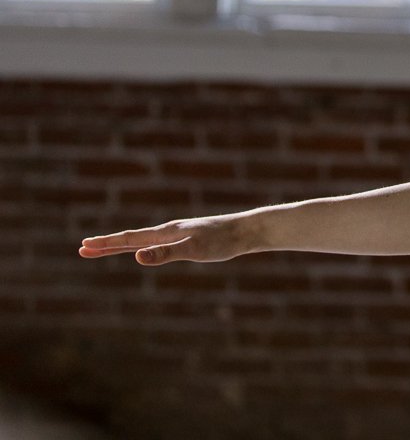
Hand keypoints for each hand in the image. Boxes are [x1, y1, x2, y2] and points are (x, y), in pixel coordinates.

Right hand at [78, 214, 254, 265]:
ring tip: (107, 248)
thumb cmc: (223, 241)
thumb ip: (165, 254)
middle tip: (82, 248)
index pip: (129, 239)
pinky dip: (145, 247)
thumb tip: (137, 257)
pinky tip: (147, 249)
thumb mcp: (193, 251)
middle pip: (132, 239)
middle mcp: (170, 231)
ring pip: (145, 241)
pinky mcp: (190, 239)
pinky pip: (160, 244)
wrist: (248, 230)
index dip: (106, 244)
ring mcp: (179, 234)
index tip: (83, 246)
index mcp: (166, 233)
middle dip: (107, 245)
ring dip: (123, 245)